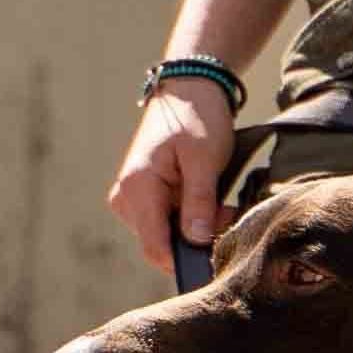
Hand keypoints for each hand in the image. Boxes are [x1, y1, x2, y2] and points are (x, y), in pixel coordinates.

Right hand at [107, 78, 237, 276]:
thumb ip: (199, 203)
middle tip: (226, 214)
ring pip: (166, 237)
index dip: (187, 261)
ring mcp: (132, 199)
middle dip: (196, 240)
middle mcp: (126, 198)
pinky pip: (167, 224)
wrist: (188, 91)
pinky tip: (208, 202)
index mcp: (137, 188)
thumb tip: (197, 242)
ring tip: (219, 203)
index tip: (218, 252)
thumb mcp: (205, 160)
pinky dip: (190, 220)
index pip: (155, 248)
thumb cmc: (197, 119)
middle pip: (162, 246)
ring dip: (196, 230)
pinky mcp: (143, 199)